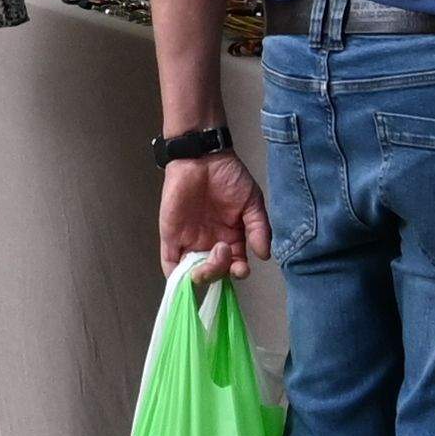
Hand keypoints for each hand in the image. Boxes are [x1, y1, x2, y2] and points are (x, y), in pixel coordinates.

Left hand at [158, 150, 267, 280]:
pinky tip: (185, 278)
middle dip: (219, 272)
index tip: (240, 268)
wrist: (202, 157)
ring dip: (202, 277)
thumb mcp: (252, 201)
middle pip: (215, 273)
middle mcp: (210, 243)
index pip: (234, 265)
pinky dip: (176, 278)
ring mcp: (190, 242)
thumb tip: (264, 255)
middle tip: (222, 251)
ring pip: (194, 273)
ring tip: (206, 264)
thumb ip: (259, 228)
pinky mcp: (171, 237)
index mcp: (231, 238)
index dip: (237, 272)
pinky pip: (170, 263)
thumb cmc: (228, 176)